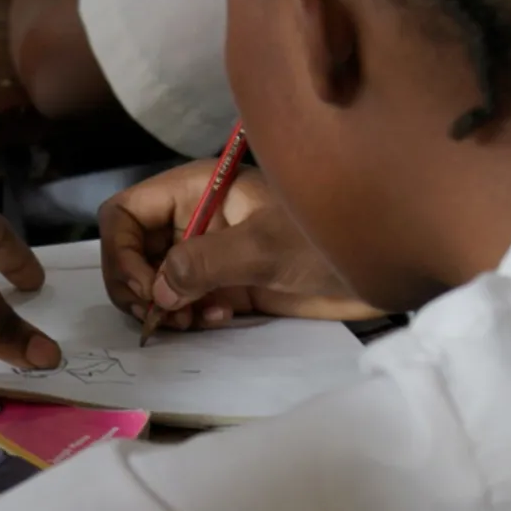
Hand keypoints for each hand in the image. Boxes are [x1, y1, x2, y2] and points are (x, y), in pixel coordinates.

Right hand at [98, 161, 383, 330]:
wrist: (388, 265)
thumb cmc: (332, 238)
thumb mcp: (265, 248)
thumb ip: (204, 263)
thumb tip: (158, 290)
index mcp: (197, 189)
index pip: (125, 211)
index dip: (121, 251)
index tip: (145, 290)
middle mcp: (197, 217)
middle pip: (133, 248)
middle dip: (139, 285)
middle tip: (163, 316)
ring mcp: (213, 252)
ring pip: (156, 278)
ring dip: (162, 305)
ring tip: (191, 320)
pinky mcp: (231, 283)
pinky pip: (186, 300)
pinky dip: (188, 315)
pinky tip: (217, 318)